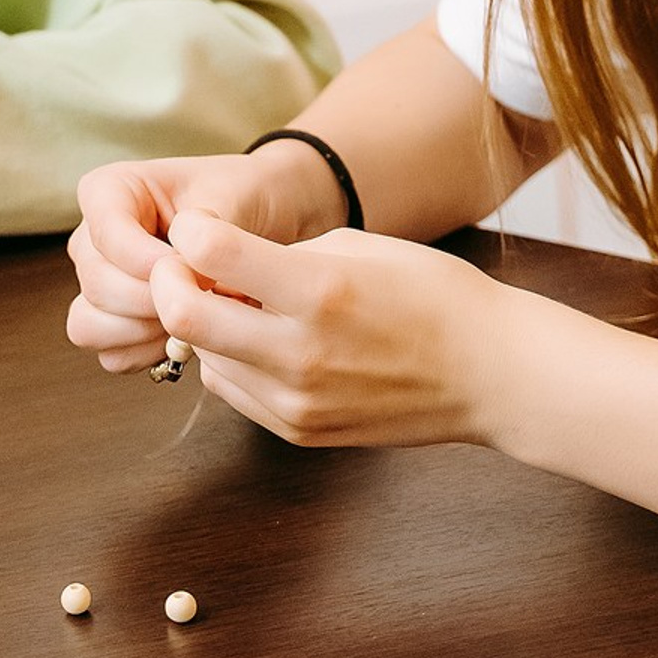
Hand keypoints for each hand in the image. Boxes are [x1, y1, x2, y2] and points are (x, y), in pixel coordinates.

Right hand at [66, 144, 346, 373]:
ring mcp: (98, 283)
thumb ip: (207, 238)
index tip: (194, 270)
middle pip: (98, 284)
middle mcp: (93, 238)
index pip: (107, 233)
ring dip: (146, 330)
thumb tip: (192, 286)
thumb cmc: (240, 196)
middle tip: (205, 296)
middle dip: (153, 299)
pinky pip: (111, 354)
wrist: (259, 222)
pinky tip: (185, 335)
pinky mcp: (112, 323)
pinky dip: (147, 353)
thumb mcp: (230, 199)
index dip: (147, 261)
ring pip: (91, 324)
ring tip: (195, 314)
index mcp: (108, 191)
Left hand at [146, 209, 509, 448]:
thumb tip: (214, 261)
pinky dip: (231, 360)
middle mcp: (301, 351)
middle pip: (185, 316)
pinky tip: (266, 340)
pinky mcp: (299, 431)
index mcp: (320, 290)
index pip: (212, 253)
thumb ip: (280, 254)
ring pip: (203, 357)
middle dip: (170, 284)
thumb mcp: (358, 246)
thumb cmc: (430, 294)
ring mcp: (297, 401)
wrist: (487, 372)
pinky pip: (232, 390)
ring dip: (205, 326)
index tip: (194, 226)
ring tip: (242, 305)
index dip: (190, 231)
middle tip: (182, 267)